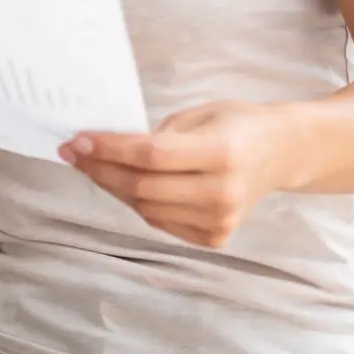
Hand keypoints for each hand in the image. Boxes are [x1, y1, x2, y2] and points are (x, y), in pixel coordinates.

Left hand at [58, 101, 299, 248]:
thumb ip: (158, 136)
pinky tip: (124, 183)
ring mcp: (220, 221)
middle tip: (73, 153)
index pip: (150, 156)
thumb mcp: (199, 115)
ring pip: (145, 208)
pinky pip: (159, 221)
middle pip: (142, 187)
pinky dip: (136, 203)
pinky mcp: (215, 237)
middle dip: (100, 169)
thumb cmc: (236, 126)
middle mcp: (222, 193)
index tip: (77, 140)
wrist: (280, 153)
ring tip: (92, 165)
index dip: (109, 149)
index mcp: (222, 153)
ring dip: (112, 186)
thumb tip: (106, 148)